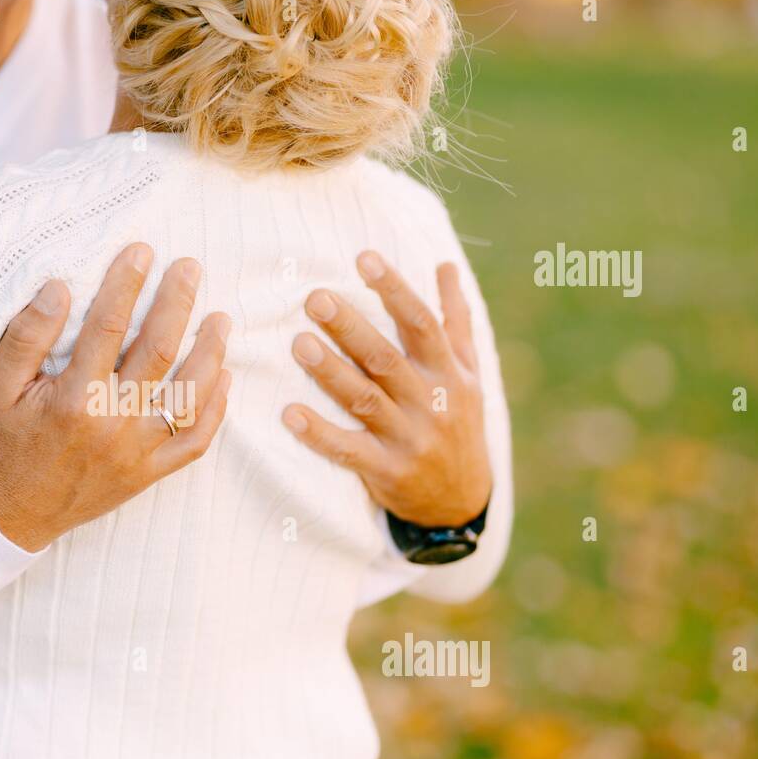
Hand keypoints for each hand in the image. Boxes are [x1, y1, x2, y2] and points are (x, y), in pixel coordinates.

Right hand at [0, 244, 232, 551]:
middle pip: (159, 352)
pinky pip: (194, 442)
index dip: (127, 283)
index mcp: (73, 399)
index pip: (108, 326)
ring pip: (189, 397)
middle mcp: (112, 425)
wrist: (5, 518)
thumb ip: (26, 337)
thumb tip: (59, 287)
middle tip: (191, 267)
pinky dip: (215, 410)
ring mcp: (136, 453)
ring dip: (210, 353)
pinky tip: (223, 378)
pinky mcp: (148, 475)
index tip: (142, 251)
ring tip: (220, 318)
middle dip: (178, 303)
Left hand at [283, 251, 490, 527]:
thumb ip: (454, 319)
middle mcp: (430, 401)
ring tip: (299, 343)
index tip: (364, 258)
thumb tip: (446, 265)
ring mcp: (409, 438)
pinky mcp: (387, 471)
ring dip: (331, 372)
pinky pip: (348, 451)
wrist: (462, 500)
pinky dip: (318, 433)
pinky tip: (289, 414)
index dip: (394, 290)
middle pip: (385, 358)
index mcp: (448, 371)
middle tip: (314, 297)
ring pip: (365, 400)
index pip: (420, 323)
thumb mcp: (468, 372)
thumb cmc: (459, 421)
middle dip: (350, 327)